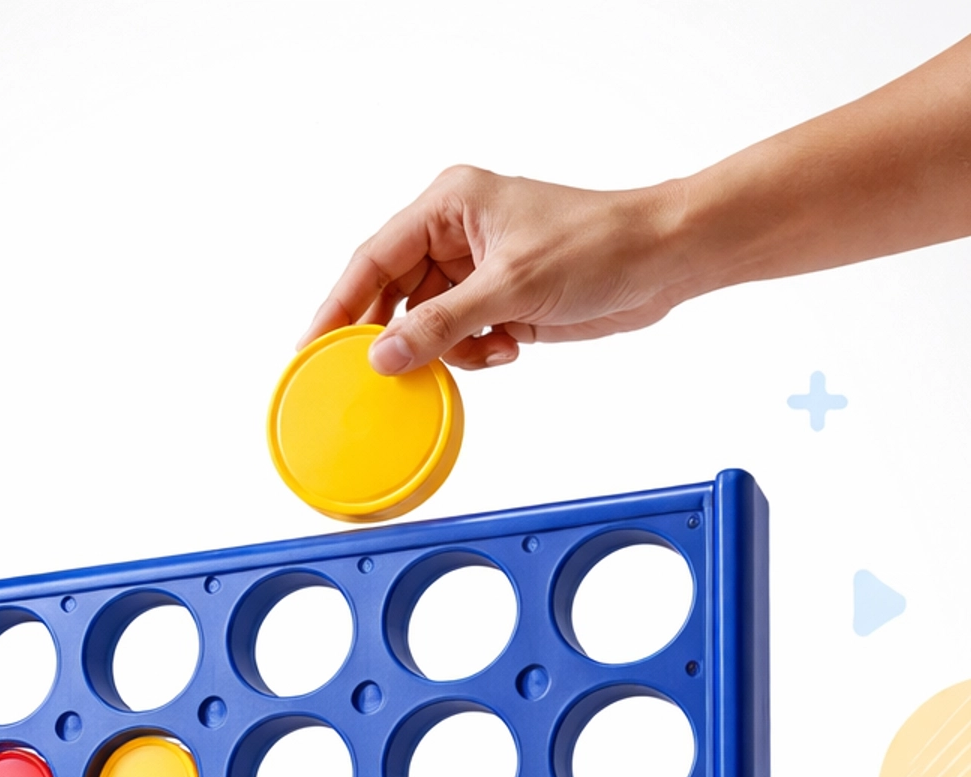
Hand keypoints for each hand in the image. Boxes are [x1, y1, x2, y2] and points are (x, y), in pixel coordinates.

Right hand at [303, 165, 689, 374]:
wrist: (661, 260)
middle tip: (377, 377)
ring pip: (426, 324)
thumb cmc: (598, 245)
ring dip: (445, 351)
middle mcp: (456, 233)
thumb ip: (442, 325)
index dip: (338, 305)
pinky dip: (475, 355)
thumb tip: (384, 354)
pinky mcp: (499, 301)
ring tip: (480, 352)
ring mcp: (476, 270)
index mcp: (449, 204)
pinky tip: (508, 348)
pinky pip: (459, 339)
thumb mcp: (511, 288)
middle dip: (395, 337)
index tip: (311, 347)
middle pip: (394, 295)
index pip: (374, 258)